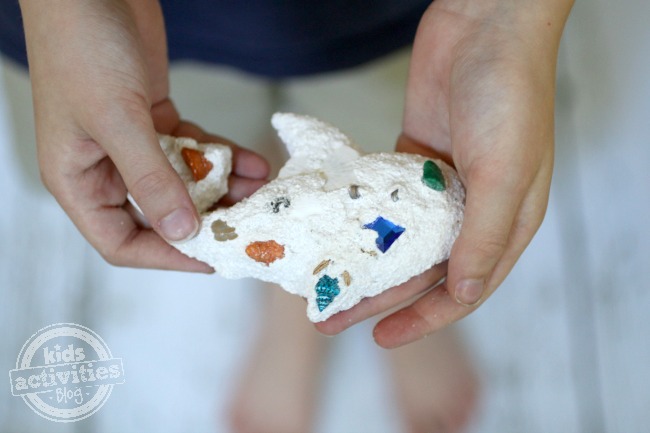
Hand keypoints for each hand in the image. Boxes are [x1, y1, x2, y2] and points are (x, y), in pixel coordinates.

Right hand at [19, 0, 268, 270]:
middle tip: (249, 226)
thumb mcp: (117, 119)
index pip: (121, 242)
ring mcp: (134, 144)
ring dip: (224, 188)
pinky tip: (253, 162)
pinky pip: (195, 150)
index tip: (212, 257)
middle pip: (161, 214)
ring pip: (184, 183)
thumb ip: (151, 179)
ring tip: (262, 191)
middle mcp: (106, 169)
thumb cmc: (82, 47)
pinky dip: (223, 156)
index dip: (167, 256)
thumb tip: (182, 231)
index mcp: (78, 181)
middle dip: (207, 220)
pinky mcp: (156, 120)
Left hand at [317, 0, 573, 346]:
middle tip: (331, 319)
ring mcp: (439, 185)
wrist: (484, 25)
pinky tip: (330, 236)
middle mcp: (471, 210)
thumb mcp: (505, 173)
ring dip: (361, 262)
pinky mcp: (411, 159)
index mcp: (505, 222)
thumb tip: (463, 295)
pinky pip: (382, 201)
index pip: (463, 288)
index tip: (382, 336)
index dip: (424, 318)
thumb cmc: (508, 97)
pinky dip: (359, 220)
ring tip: (320, 285)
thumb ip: (484, 237)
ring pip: (396, 239)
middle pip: (419, 269)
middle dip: (377, 297)